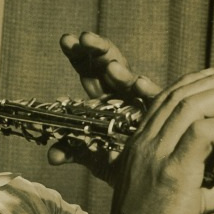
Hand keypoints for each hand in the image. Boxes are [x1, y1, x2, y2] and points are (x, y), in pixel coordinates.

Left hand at [50, 31, 161, 179]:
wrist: (155, 174)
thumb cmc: (124, 159)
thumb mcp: (97, 156)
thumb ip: (74, 151)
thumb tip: (52, 156)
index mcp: (104, 98)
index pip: (89, 70)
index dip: (78, 54)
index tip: (66, 40)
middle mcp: (123, 94)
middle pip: (109, 64)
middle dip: (97, 49)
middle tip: (84, 39)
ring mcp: (142, 103)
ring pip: (131, 79)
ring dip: (121, 71)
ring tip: (110, 66)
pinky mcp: (161, 115)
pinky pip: (154, 100)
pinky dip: (148, 90)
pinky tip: (140, 83)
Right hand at [81, 68, 213, 213]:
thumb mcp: (175, 199)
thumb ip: (202, 189)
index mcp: (142, 145)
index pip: (166, 99)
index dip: (195, 83)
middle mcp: (145, 144)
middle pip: (180, 96)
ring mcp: (156, 156)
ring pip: (190, 107)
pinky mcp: (172, 173)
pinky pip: (199, 133)